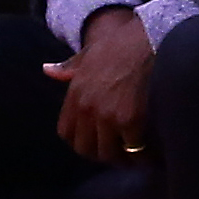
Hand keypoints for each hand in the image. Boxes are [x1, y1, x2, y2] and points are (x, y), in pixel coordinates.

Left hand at [45, 7, 154, 162]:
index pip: (66, 133)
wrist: (145, 40)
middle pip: (86, 149)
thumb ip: (68, 68)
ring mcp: (107, 115)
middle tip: (118, 152)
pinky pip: (133, 150)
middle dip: (102, 154)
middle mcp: (87, 107)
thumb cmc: (119, 47)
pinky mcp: (130, 120)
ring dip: (122, 158)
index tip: (95, 142)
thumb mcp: (87, 55)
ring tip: (134, 156)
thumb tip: (47, 70)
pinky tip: (151, 153)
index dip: (81, 142)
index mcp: (75, 94)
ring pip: (108, 154)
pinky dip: (143, 155)